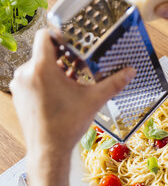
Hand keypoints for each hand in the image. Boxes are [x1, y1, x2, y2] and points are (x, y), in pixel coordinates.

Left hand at [10, 29, 135, 160]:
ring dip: (55, 71)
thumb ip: (113, 83)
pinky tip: (62, 93)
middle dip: (62, 58)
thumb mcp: (94, 100)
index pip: (44, 35)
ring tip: (73, 82)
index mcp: (42, 68)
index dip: (59, 35)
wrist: (48, 150)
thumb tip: (130, 72)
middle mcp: (26, 73)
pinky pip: (33, 80)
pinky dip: (46, 82)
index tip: (72, 41)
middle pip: (44, 53)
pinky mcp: (19, 96)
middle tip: (79, 65)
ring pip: (38, 67)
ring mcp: (20, 85)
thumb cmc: (66, 125)